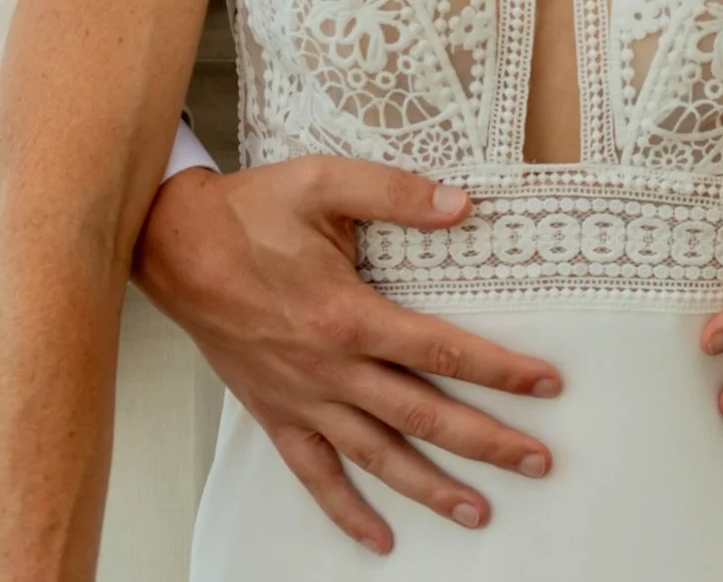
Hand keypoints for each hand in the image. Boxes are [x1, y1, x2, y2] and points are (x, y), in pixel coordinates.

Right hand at [134, 159, 560, 554]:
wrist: (176, 244)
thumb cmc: (252, 211)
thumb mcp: (325, 183)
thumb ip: (396, 194)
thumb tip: (461, 205)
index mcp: (348, 315)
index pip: (441, 349)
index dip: (499, 369)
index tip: (545, 383)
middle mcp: (330, 369)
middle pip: (422, 416)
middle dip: (486, 442)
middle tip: (538, 461)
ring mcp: (301, 398)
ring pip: (377, 456)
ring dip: (430, 489)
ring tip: (479, 512)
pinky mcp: (274, 413)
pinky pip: (314, 474)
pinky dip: (345, 512)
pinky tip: (378, 539)